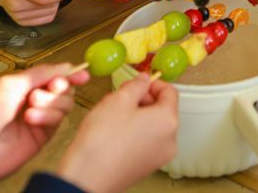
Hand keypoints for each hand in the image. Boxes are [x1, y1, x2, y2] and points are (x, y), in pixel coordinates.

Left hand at [0, 63, 88, 192]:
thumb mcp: (9, 84)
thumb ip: (39, 73)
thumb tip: (65, 67)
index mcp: (25, 84)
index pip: (54, 74)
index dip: (69, 73)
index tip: (82, 73)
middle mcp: (35, 99)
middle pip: (64, 88)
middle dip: (58, 86)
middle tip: (46, 90)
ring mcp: (41, 117)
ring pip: (65, 103)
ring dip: (51, 102)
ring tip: (31, 107)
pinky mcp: (44, 135)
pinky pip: (58, 120)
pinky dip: (48, 116)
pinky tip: (31, 119)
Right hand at [56, 73, 178, 192]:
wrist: (86, 177)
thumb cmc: (102, 142)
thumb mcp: (119, 100)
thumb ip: (136, 85)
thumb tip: (143, 80)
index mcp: (168, 121)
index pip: (170, 92)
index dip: (153, 83)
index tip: (138, 83)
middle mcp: (170, 140)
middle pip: (162, 110)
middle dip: (142, 100)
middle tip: (120, 97)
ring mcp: (159, 156)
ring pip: (152, 125)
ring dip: (136, 115)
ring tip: (112, 115)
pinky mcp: (146, 166)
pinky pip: (146, 141)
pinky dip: (134, 132)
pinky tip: (113, 132)